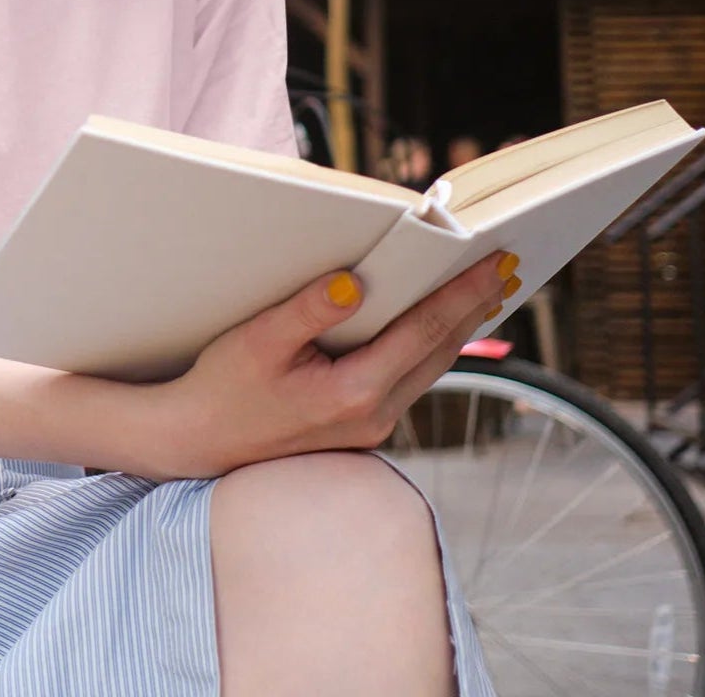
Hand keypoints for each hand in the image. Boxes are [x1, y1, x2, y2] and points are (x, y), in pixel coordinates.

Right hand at [146, 252, 512, 479]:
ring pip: (428, 368)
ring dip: (456, 327)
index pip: (423, 331)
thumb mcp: (257, 340)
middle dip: (473, 307)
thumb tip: (354, 282)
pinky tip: (435, 326)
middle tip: (506, 266)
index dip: (463, 294)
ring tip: (484, 292)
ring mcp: (370, 427)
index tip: (495, 263)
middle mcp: (373, 416)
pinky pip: (409, 378)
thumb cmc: (222, 386)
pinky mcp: (361, 426)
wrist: (198, 441)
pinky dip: (429, 346)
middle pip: (438, 351)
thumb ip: (308, 310)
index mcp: (354, 393)